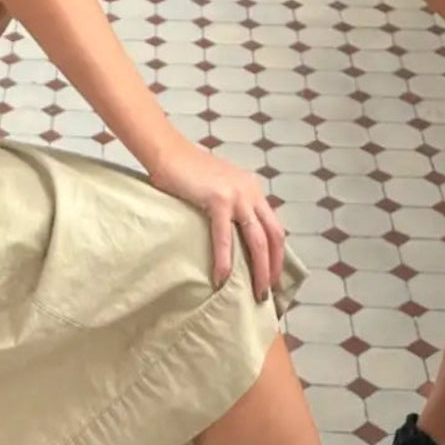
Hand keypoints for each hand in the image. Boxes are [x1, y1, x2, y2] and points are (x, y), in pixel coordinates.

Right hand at [148, 137, 286, 300]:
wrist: (167, 151)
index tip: (273, 277)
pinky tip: (222, 278)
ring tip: (256, 293)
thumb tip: (230, 238)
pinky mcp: (219, 199)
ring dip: (259, 270)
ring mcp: (237, 194)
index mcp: (252, 189)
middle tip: (268, 292)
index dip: (277, 254)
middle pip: (274, 236)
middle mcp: (251, 191)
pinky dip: (224, 260)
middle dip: (274, 266)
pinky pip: (225, 237)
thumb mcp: (218, 186)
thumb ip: (230, 206)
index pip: (274, 227)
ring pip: (258, 240)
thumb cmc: (186, 171)